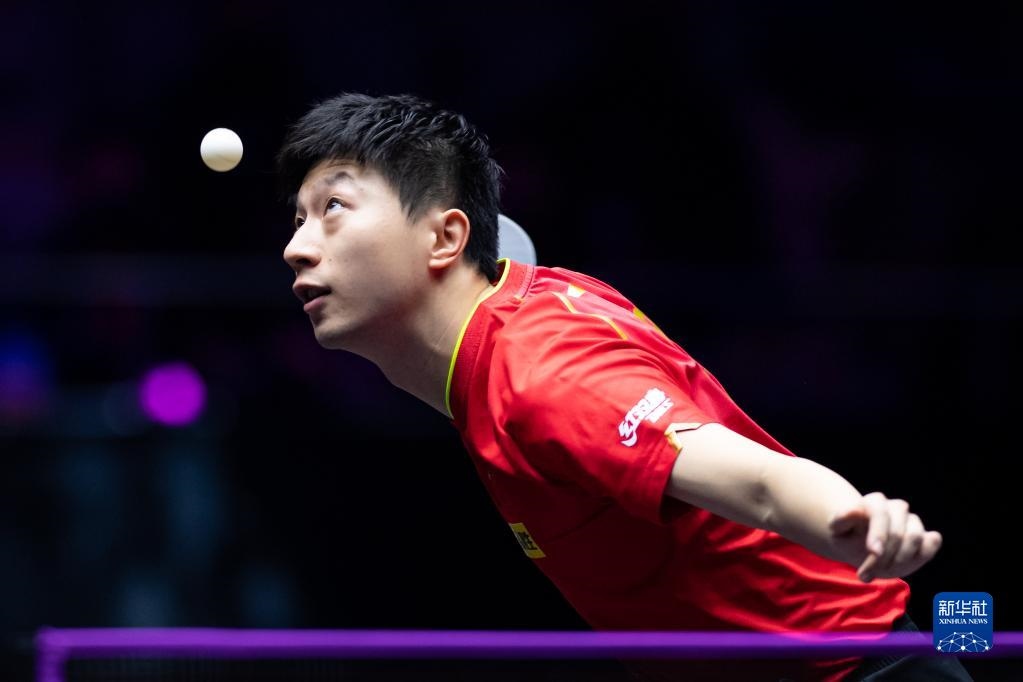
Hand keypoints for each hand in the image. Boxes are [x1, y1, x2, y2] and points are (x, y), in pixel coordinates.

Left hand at [828, 492, 942, 581]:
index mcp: (874, 503)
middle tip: (865, 574)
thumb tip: (857, 509)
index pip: (881, 514)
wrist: (858, 546)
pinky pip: (933, 542)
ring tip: (880, 573)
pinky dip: (922, 556)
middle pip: (899, 532)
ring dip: (900, 561)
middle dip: (884, 558)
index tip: (874, 552)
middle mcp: (896, 508)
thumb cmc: (847, 537)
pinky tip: (904, 566)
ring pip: (916, 537)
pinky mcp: (926, 536)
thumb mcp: (837, 531)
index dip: (879, 533)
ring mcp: (912, 521)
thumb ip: (842, 519)